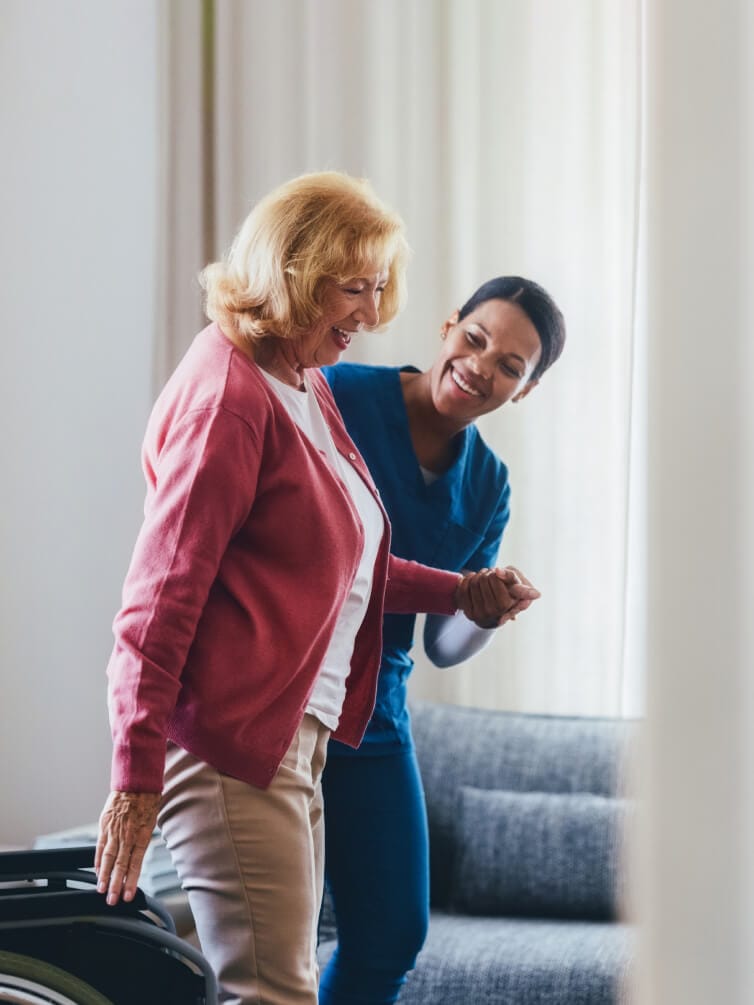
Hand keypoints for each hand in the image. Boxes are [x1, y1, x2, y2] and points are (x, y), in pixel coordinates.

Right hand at [95, 790, 160, 905]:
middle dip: (116, 884)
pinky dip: (98, 861)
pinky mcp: (105, 825)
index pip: (135, 863)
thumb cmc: (147, 801)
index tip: (128, 895)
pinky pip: (100, 846)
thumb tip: (136, 859)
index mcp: (142, 835)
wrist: (136, 782)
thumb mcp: (151, 822)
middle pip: (121, 864)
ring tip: (102, 890)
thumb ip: (142, 841)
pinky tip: (98, 872)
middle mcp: (127, 835)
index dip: (131, 881)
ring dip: (105, 876)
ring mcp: (114, 830)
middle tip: (113, 900)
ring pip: (109, 858)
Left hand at [455, 566, 539, 628]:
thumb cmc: (510, 593)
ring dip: (478, 575)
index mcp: (507, 605)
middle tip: (491, 575)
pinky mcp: (469, 614)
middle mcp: (494, 612)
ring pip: (473, 582)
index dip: (497, 573)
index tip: (497, 571)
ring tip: (483, 578)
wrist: (494, 611)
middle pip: (484, 578)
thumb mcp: (518, 586)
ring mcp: (480, 614)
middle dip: (487, 573)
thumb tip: (537, 595)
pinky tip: (473, 580)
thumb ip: (523, 587)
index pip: (496, 577)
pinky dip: (466, 580)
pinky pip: (462, 589)